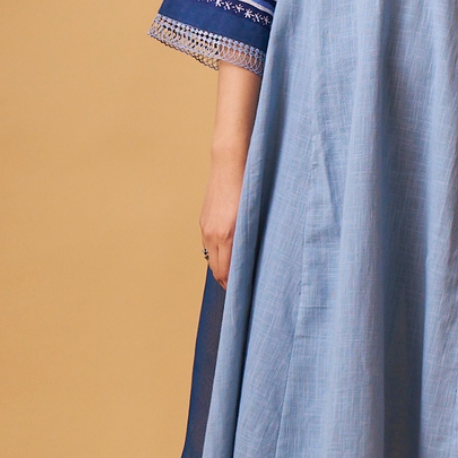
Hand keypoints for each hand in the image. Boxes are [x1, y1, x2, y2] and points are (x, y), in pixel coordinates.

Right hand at [199, 152, 242, 287]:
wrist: (229, 163)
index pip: (224, 272)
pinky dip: (217, 253)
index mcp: (227, 234)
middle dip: (226, 281)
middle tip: (240, 288)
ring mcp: (205, 227)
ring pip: (210, 258)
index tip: (243, 293)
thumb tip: (250, 259)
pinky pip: (208, 245)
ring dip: (221, 267)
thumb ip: (249, 239)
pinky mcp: (203, 220)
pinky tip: (227, 253)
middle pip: (216, 269)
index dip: (232, 286)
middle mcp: (212, 233)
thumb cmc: (249, 187)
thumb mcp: (253, 216)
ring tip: (234, 274)